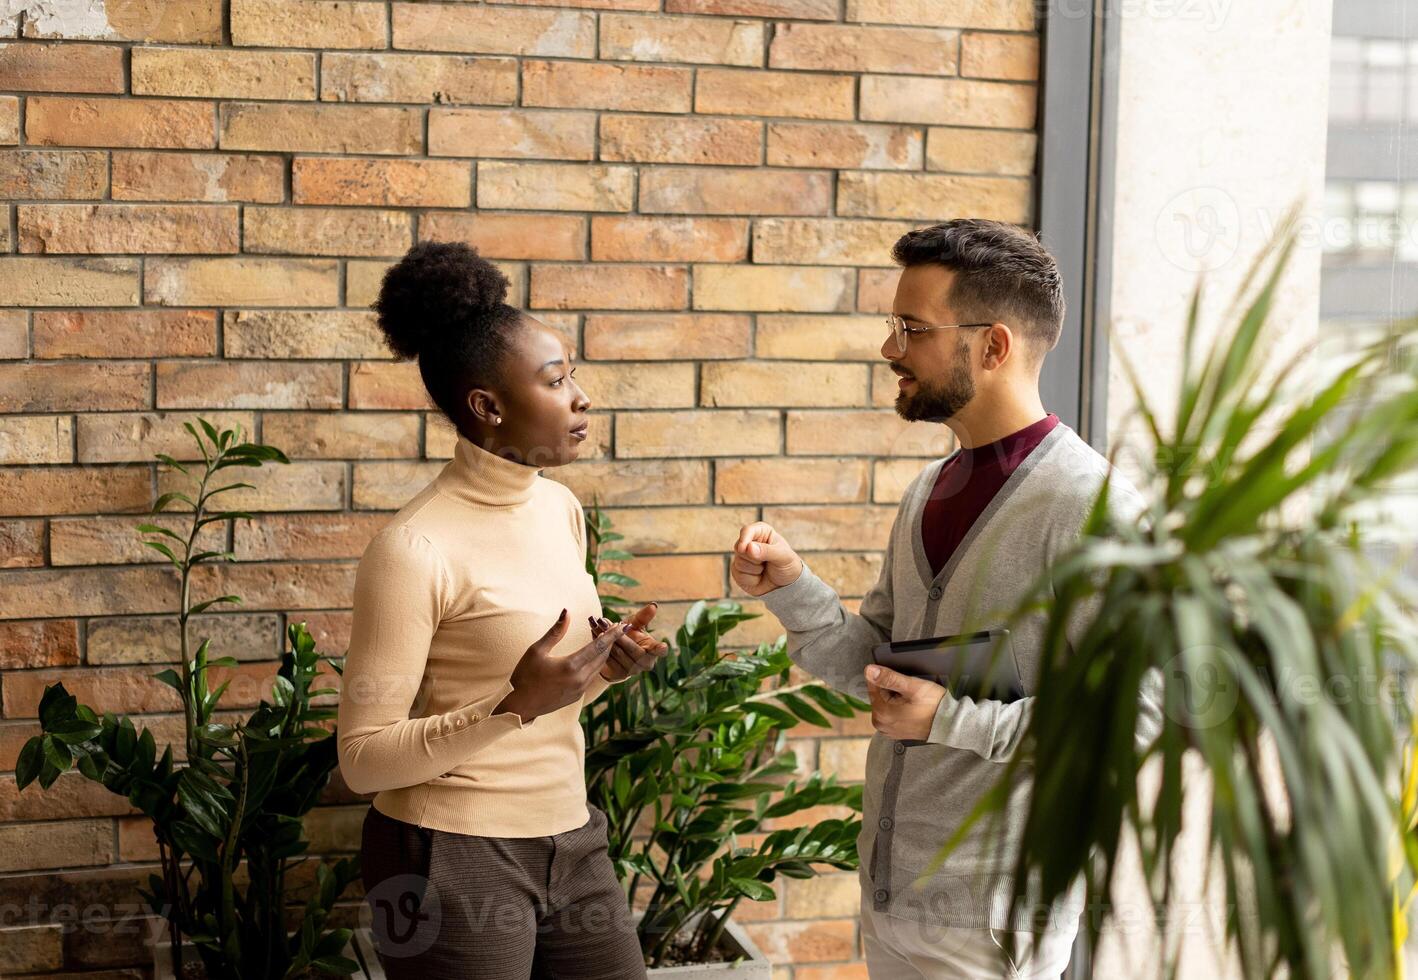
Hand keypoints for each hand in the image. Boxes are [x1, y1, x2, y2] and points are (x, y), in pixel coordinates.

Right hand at [494, 610, 624, 722]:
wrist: (519, 706)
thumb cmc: (524, 676)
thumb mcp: (537, 650)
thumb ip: (555, 632)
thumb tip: (566, 612)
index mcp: (571, 666)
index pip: (599, 646)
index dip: (612, 635)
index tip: (622, 625)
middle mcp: (580, 680)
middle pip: (603, 657)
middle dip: (610, 642)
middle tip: (612, 628)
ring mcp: (580, 690)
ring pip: (599, 668)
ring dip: (603, 653)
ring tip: (603, 639)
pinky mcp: (577, 697)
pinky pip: (591, 677)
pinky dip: (595, 664)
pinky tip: (591, 656)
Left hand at [590, 602, 668, 680]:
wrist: (615, 652)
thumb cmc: (629, 635)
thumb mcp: (635, 625)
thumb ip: (643, 617)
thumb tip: (653, 605)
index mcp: (653, 650)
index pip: (660, 651)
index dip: (661, 649)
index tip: (662, 646)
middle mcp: (646, 663)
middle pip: (633, 649)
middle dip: (618, 634)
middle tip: (605, 622)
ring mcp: (633, 671)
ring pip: (618, 653)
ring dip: (607, 639)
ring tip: (598, 625)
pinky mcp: (619, 675)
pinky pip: (609, 660)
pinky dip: (601, 648)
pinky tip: (595, 637)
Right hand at [730, 522, 803, 596]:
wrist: (787, 585)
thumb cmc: (787, 565)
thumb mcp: (783, 556)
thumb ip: (767, 551)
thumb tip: (749, 547)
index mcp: (762, 532)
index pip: (747, 531)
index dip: (744, 539)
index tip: (743, 549)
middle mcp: (749, 542)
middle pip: (739, 547)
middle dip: (754, 559)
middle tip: (767, 562)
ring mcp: (742, 557)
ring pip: (739, 562)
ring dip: (755, 570)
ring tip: (764, 569)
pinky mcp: (738, 571)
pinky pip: (738, 575)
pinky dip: (751, 580)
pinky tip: (759, 577)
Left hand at [865, 664, 947, 741]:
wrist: (949, 724)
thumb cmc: (933, 706)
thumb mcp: (912, 687)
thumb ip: (889, 677)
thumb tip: (869, 670)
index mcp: (880, 713)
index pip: (873, 684)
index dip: (888, 678)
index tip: (902, 681)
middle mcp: (880, 723)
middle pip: (879, 694)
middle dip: (892, 689)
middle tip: (910, 693)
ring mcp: (887, 729)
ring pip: (885, 702)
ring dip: (896, 697)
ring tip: (913, 701)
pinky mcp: (895, 731)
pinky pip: (891, 712)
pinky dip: (898, 707)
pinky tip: (912, 708)